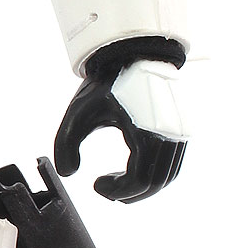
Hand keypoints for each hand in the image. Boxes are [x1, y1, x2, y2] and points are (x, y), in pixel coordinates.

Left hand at [54, 49, 186, 204]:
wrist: (135, 53)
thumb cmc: (109, 81)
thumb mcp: (80, 111)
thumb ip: (66, 143)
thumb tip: (68, 172)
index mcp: (150, 132)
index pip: (140, 180)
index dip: (117, 191)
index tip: (97, 185)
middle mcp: (171, 134)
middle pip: (156, 183)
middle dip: (130, 194)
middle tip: (107, 190)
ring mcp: (181, 131)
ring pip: (167, 175)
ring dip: (142, 186)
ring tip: (118, 182)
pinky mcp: (182, 127)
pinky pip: (172, 162)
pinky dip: (154, 172)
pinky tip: (132, 167)